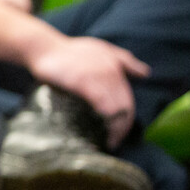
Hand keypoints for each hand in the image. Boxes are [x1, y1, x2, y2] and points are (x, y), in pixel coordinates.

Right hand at [24, 35, 147, 147]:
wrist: (43, 47)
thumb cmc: (70, 51)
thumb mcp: (101, 48)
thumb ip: (124, 60)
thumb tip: (146, 73)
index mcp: (116, 67)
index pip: (128, 100)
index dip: (126, 120)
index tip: (119, 133)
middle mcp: (111, 71)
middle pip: (124, 106)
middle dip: (121, 128)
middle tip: (113, 141)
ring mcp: (98, 77)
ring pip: (115, 109)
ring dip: (114, 128)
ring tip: (107, 141)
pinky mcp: (83, 82)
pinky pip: (102, 106)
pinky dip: (104, 121)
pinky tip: (98, 131)